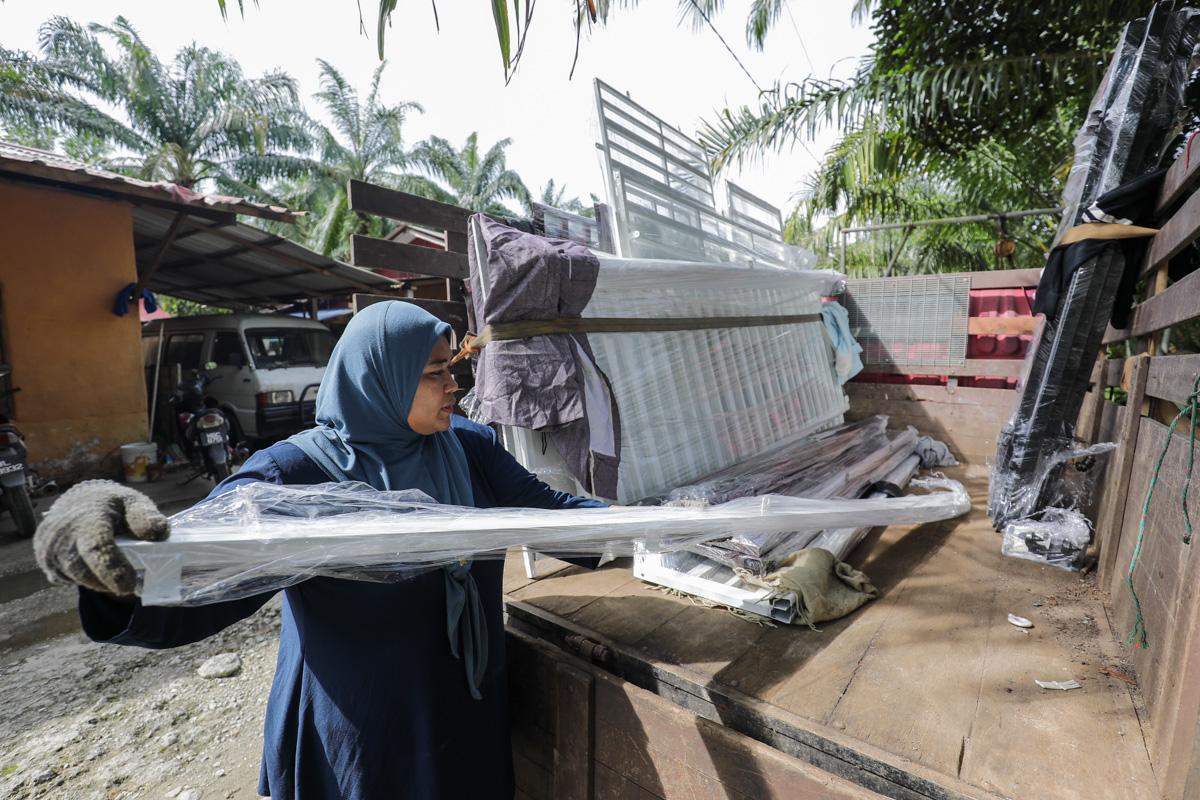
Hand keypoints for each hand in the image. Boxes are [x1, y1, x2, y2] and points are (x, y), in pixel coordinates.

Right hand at [33, 480, 168, 596]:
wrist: (79, 501)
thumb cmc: (112, 505)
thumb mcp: (133, 503)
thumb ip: (146, 516)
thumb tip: (159, 532)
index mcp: (88, 517)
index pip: (97, 547)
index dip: (112, 569)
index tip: (128, 586)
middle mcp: (62, 533)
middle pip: (82, 568)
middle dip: (106, 582)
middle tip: (128, 587)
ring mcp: (48, 547)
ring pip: (74, 576)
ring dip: (96, 582)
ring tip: (116, 577)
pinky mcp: (44, 558)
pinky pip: (65, 578)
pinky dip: (83, 579)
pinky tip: (96, 570)